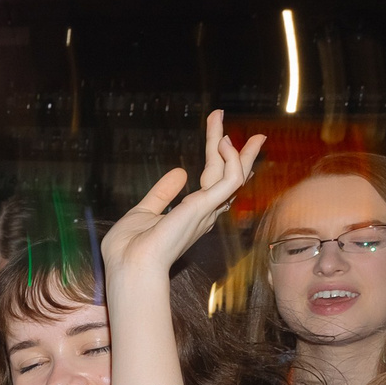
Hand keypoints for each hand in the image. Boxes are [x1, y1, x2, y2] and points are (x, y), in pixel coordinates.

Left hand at [101, 109, 264, 283]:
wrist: (129, 266)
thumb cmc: (130, 250)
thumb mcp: (143, 212)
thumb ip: (162, 193)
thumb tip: (179, 172)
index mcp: (191, 216)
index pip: (217, 188)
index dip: (225, 166)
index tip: (227, 144)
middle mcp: (204, 213)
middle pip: (230, 179)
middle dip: (242, 154)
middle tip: (256, 134)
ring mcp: (206, 210)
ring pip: (233, 174)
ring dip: (235, 147)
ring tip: (222, 118)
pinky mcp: (204, 206)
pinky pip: (229, 179)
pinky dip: (231, 159)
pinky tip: (224, 142)